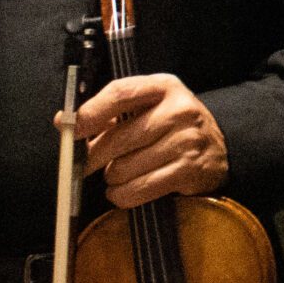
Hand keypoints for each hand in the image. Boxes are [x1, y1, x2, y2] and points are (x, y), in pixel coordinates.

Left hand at [61, 74, 226, 206]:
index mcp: (165, 87)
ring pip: (123, 168)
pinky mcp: (189, 170)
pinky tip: (126, 190)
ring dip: (113, 178)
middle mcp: (180, 110)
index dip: (91, 112)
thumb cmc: (173, 128)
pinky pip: (138, 189)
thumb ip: (110, 111)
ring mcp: (186, 141)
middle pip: (117, 137)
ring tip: (120, 175)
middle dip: (94, 157)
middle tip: (86, 164)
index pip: (121, 93)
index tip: (69, 128)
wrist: (219, 150)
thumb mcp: (151, 107)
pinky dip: (124, 195)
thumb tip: (63, 121)